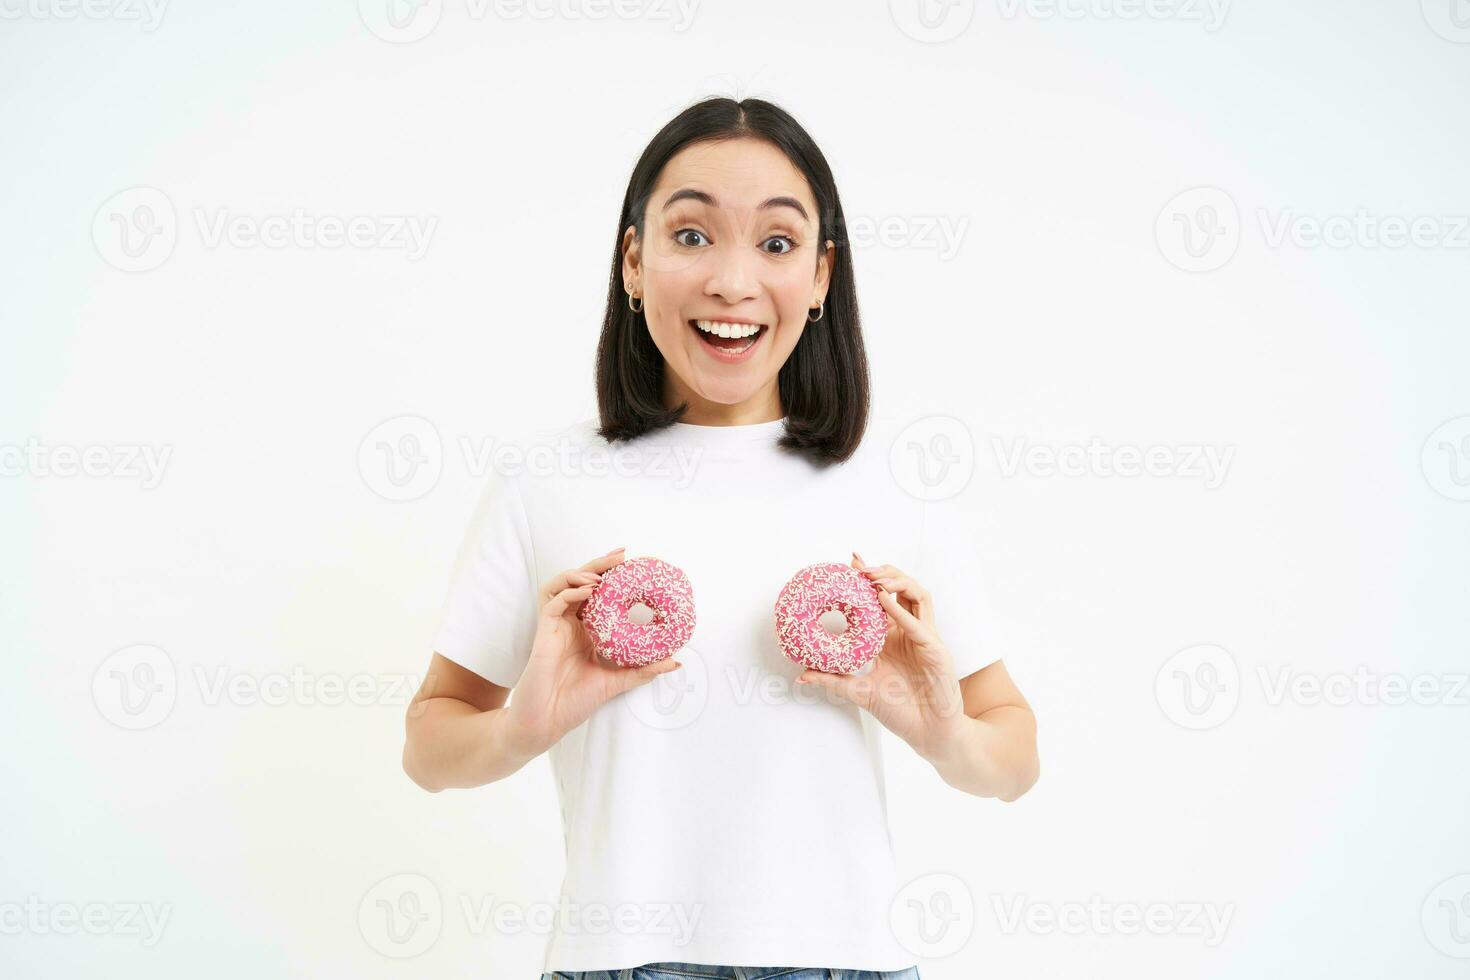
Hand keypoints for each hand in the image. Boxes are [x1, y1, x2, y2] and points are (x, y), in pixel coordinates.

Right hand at [503, 547, 682, 756]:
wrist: (547, 721)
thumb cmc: (575, 702)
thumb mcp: (616, 682)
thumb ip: (643, 670)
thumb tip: (675, 662)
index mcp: (586, 631)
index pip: (598, 594)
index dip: (612, 577)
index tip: (633, 564)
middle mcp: (570, 623)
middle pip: (581, 583)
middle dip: (599, 566)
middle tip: (622, 556)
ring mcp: (555, 626)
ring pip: (562, 585)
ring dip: (580, 575)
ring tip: (601, 576)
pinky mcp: (543, 632)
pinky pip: (552, 603)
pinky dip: (568, 593)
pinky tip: (586, 592)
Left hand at [795, 551, 968, 760]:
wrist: (927, 734)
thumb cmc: (901, 712)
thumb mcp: (859, 691)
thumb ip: (833, 680)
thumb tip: (802, 674)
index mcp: (895, 637)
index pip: (883, 598)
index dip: (868, 579)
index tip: (848, 563)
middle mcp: (911, 632)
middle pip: (903, 588)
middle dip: (883, 572)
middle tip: (859, 567)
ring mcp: (926, 638)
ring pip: (919, 595)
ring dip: (896, 581)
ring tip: (872, 579)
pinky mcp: (936, 650)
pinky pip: (919, 624)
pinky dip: (900, 611)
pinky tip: (882, 601)